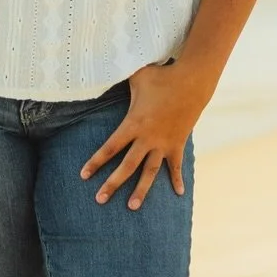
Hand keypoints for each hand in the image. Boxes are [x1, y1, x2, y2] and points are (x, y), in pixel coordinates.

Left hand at [80, 61, 212, 210]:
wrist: (192, 82)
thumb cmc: (162, 76)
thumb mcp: (136, 76)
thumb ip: (117, 77)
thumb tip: (100, 69)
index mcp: (134, 123)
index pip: (110, 147)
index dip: (96, 162)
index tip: (83, 175)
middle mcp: (148, 138)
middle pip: (127, 166)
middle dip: (113, 183)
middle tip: (100, 200)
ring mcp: (164, 143)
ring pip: (150, 172)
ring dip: (142, 190)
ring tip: (132, 207)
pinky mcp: (178, 143)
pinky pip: (176, 166)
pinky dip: (176, 179)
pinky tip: (179, 194)